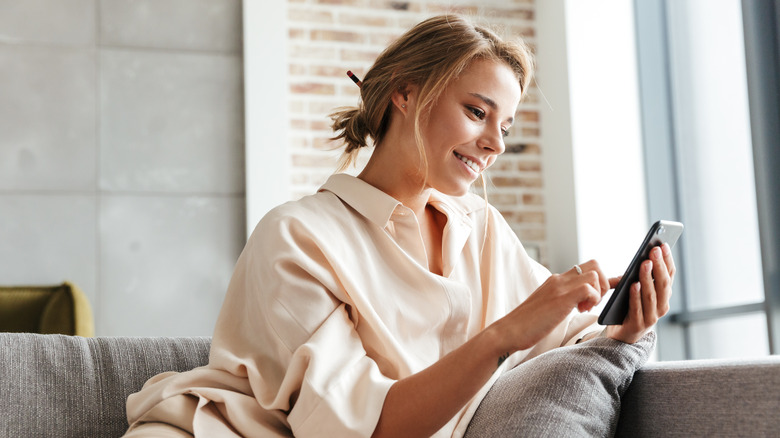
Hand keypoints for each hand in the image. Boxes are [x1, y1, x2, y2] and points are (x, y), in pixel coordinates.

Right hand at [495, 260, 610, 351]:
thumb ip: (561, 300)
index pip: (585, 269)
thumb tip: (576, 303)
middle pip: (594, 264)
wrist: (509, 331)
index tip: (607, 291)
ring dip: (598, 293)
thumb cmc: (527, 324)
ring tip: (584, 309)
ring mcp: (560, 287)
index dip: (601, 279)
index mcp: (556, 281)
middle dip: (603, 283)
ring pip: (595, 275)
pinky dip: (592, 300)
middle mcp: (559, 279)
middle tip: (593, 303)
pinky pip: (589, 288)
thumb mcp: (548, 306)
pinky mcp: (561, 298)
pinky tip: (580, 311)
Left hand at [606, 243, 675, 343]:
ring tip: (644, 263)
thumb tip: (643, 257)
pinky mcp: (637, 325)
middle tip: (654, 250)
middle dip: (659, 265)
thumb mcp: (640, 290)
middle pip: (662, 284)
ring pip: (651, 295)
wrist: (624, 334)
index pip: (669, 276)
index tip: (663, 245)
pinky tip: (633, 284)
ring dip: (648, 278)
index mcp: (664, 296)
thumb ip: (642, 277)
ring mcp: (651, 317)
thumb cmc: (631, 306)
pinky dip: (636, 296)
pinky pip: (637, 308)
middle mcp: (662, 307)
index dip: (667, 260)